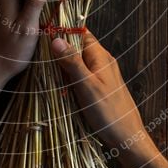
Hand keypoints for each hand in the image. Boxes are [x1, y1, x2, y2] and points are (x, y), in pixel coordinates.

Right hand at [51, 31, 153, 160]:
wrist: (127, 136)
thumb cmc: (108, 111)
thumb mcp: (87, 85)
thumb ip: (72, 61)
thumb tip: (56, 39)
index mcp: (101, 56)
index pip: (81, 33)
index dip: (64, 30)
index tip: (45, 33)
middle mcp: (102, 61)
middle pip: (78, 46)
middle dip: (61, 49)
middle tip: (40, 55)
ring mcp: (101, 74)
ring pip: (78, 62)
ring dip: (64, 65)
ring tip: (46, 70)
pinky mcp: (99, 87)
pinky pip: (81, 75)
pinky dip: (70, 77)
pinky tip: (60, 85)